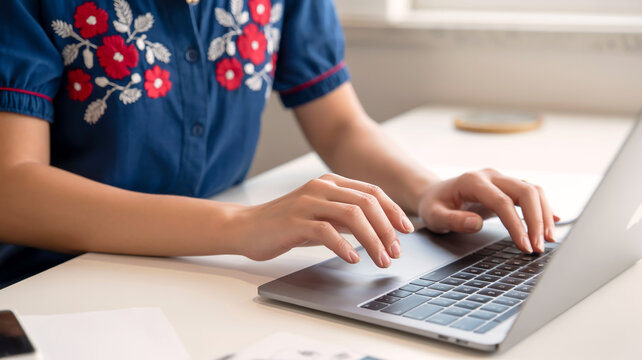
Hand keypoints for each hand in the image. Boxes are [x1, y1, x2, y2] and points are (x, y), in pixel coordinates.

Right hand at [229, 174, 413, 267]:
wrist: (245, 227)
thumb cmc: (285, 223)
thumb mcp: (321, 215)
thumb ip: (346, 217)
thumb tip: (379, 229)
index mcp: (331, 182)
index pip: (372, 192)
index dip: (393, 211)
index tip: (407, 231)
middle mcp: (322, 187)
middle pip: (367, 202)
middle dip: (387, 229)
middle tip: (395, 252)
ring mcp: (308, 202)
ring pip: (353, 215)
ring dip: (372, 240)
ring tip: (381, 260)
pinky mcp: (295, 220)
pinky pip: (327, 231)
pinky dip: (345, 246)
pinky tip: (353, 259)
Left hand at [417, 169, 555, 253]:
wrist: (434, 194)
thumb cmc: (434, 205)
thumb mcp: (434, 216)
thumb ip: (452, 220)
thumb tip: (475, 224)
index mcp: (473, 181)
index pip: (503, 202)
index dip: (517, 225)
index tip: (525, 246)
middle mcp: (491, 176)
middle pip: (526, 191)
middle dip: (537, 220)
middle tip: (540, 247)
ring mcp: (501, 180)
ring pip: (533, 190)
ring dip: (544, 215)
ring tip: (548, 240)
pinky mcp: (507, 187)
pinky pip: (531, 194)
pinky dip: (543, 208)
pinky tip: (553, 222)